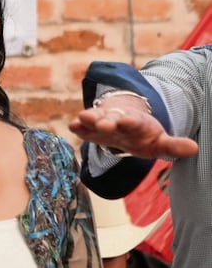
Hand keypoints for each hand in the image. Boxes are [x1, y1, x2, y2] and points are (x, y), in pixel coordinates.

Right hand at [69, 103, 198, 158]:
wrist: (123, 121)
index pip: (134, 122)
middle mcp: (117, 120)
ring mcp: (102, 122)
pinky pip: (83, 127)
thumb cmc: (142, 135)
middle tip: (103, 124)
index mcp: (136, 123)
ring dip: (89, 119)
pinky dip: (78, 127)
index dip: (130, 122)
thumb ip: (173, 146)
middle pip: (112, 119)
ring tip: (81, 119)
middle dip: (107, 121)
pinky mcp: (90, 128)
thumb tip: (195, 148)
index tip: (127, 121)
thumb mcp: (158, 142)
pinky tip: (72, 127)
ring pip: (95, 118)